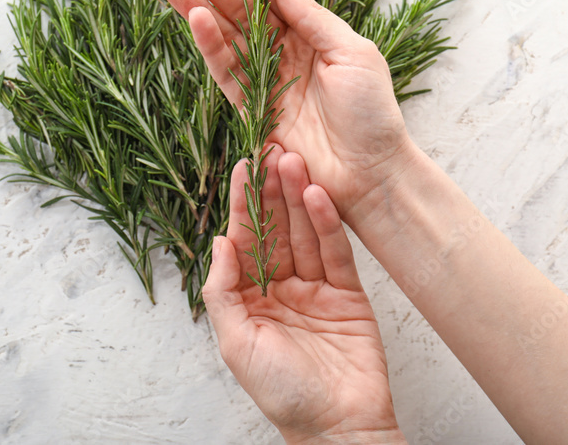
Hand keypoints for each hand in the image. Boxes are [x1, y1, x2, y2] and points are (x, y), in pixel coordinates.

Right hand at [161, 0, 413, 222]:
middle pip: (237, 7)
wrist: (370, 173)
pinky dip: (209, 45)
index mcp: (309, 30)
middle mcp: (282, 50)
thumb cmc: (372, 113)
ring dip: (196, 7)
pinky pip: (225, 70)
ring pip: (223, 34)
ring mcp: (263, 78)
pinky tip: (194, 18)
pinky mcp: (250, 108)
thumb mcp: (350, 52)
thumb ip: (310, 15)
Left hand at [203, 147, 404, 444]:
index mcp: (250, 297)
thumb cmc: (281, 393)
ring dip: (298, 198)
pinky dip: (327, 224)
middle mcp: (282, 287)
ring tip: (295, 162)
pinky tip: (318, 197)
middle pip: (276, 229)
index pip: (245, 240)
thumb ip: (223, 291)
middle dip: (272, 192)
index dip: (243, 204)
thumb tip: (218, 243)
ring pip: (304, 233)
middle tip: (274, 150)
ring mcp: (316, 288)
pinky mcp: (348, 294)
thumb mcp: (236, 342)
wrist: (337, 426)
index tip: (243, 166)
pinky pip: (335, 252)